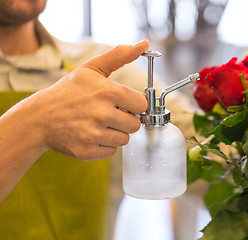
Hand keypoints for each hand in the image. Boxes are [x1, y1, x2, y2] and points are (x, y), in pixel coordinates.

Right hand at [23, 40, 148, 159]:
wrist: (39, 117)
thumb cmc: (69, 91)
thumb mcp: (92, 69)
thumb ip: (120, 56)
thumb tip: (145, 44)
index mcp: (107, 91)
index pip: (142, 105)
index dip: (133, 104)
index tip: (123, 103)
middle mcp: (102, 113)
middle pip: (135, 124)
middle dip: (125, 120)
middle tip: (108, 114)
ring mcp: (93, 134)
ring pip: (124, 139)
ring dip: (115, 133)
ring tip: (98, 124)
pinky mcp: (86, 150)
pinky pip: (111, 151)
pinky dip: (104, 145)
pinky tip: (90, 134)